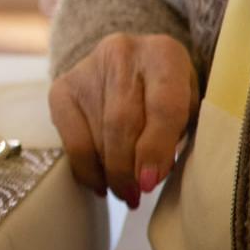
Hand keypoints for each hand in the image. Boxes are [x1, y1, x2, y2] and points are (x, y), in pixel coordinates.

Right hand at [49, 32, 198, 207]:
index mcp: (164, 54)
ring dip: (108, 171)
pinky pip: (70, 136)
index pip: (162, 105)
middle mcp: (122, 53)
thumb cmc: (168, 93)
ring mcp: (86, 68)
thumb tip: (147, 176)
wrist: (132, 64)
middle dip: (126, 167)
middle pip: (121, 121)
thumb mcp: (187, 106)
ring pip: (96, 133)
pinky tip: (98, 182)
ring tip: (122, 193)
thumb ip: (175, 134)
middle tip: (133, 195)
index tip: (149, 182)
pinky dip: (85, 166)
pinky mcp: (62, 87)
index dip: (155, 148)